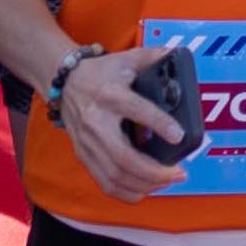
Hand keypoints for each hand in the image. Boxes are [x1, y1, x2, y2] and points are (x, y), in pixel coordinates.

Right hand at [55, 48, 189, 200]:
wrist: (66, 83)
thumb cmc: (101, 72)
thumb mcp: (126, 58)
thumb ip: (152, 56)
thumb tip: (176, 53)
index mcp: (110, 95)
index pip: (135, 110)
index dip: (159, 123)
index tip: (179, 135)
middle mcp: (96, 123)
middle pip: (123, 157)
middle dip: (154, 171)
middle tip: (179, 172)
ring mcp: (87, 144)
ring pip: (114, 176)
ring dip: (144, 184)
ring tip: (168, 181)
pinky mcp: (83, 156)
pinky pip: (104, 182)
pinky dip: (126, 192)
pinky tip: (145, 189)